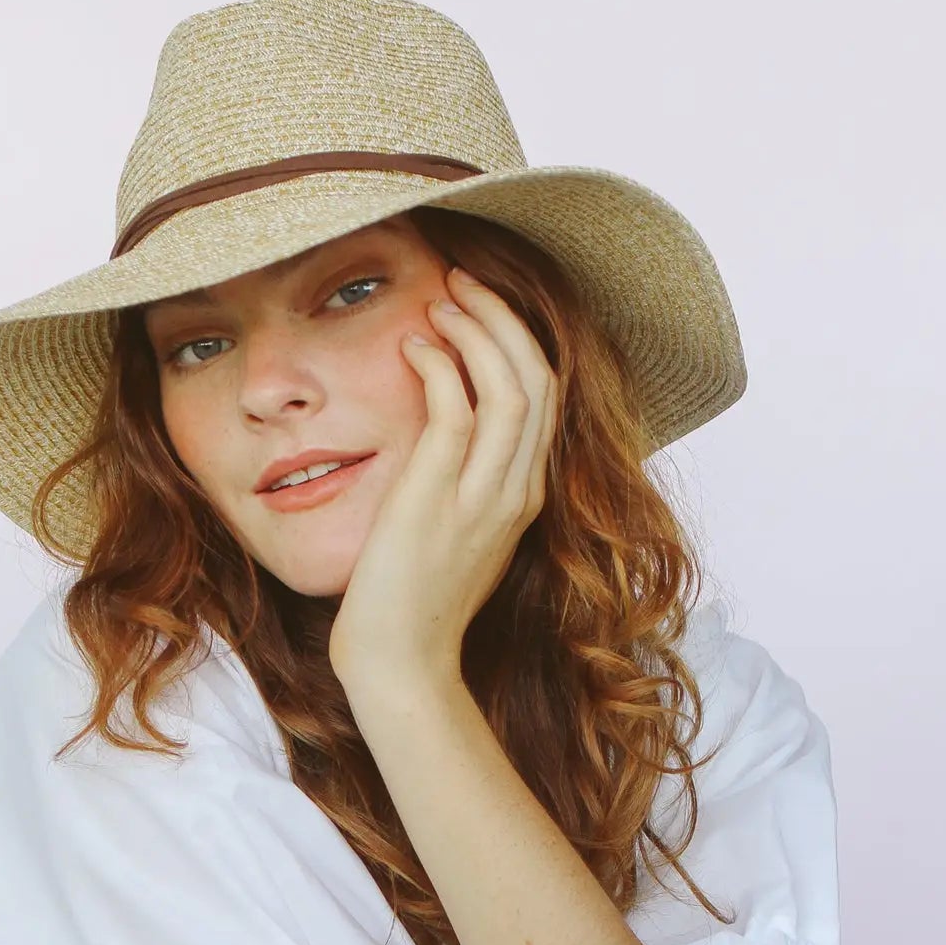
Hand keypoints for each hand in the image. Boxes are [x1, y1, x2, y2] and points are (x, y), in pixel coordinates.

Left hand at [328, 265, 557, 691]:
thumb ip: (461, 485)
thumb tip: (438, 428)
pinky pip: (456, 410)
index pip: (544, 398)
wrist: (400, 662)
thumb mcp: (455, 537)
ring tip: (441, 299)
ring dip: (479, 330)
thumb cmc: (413, 604)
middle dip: (504, 318)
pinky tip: (414, 347)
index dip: (517, 341)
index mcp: (524, 497)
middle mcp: (517, 491)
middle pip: (538, 377)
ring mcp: (483, 495)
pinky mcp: (440, 498)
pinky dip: (441, 366)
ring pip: (511, 385)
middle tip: (461, 282)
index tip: (478, 309)